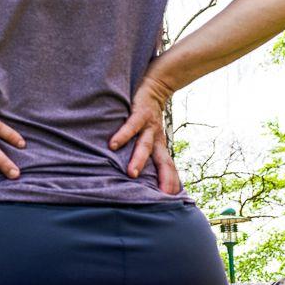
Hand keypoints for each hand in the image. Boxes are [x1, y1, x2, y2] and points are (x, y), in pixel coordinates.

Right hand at [108, 75, 180, 194]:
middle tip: (161, 196)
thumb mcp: (151, 134)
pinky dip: (122, 136)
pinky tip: (113, 145)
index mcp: (160, 144)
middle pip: (162, 160)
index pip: (168, 166)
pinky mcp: (139, 113)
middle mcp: (157, 137)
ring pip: (145, 146)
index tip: (171, 199)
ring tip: (132, 174)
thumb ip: (147, 150)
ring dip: (139, 160)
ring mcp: (149, 126)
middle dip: (163, 177)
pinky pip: (130, 126)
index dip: (171, 181)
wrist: (155, 85)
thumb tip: (137, 171)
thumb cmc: (148, 114)